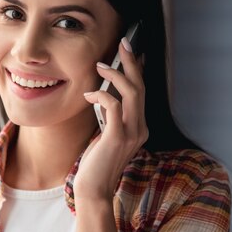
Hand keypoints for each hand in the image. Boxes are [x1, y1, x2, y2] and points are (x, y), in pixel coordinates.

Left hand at [75, 37, 148, 199]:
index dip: (138, 70)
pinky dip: (102, 96)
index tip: (134, 52)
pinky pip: (114, 107)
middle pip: (141, 88)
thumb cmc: (96, 163)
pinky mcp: (118, 137)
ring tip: (100, 65)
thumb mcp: (106, 135)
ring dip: (117, 75)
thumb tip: (103, 95)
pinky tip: (89, 95)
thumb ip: (110, 118)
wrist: (94, 189)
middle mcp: (140, 128)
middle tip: (123, 43)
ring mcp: (132, 133)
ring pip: (132, 94)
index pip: (142, 93)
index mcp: (139, 127)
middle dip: (132, 63)